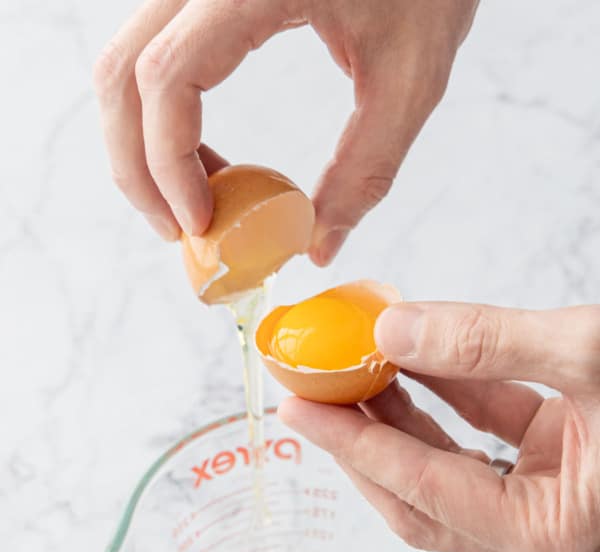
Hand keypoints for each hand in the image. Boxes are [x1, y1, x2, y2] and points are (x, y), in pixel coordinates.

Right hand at [93, 0, 478, 261]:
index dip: (168, 162)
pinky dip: (165, 117)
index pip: (167, 76)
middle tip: (179, 230)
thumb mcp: (411, 79)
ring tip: (195, 203)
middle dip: (137, 166)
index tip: (201, 222)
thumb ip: (365, 169)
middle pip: (123, 72)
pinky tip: (206, 161)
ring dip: (144, 144)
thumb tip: (318, 248)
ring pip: (128, 63)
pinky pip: (159, 55)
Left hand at [279, 302, 599, 551]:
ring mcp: (549, 502)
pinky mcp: (559, 466)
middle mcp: (542, 533)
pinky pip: (489, 437)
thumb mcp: (589, 355)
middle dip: (363, 439)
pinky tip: (415, 360)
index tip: (297, 408)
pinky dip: (453, 398)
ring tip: (353, 368)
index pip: (419, 485)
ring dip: (403, 415)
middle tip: (311, 392)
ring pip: (449, 466)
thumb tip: (394, 333)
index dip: (353, 442)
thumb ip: (488, 343)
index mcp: (547, 532)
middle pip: (419, 494)